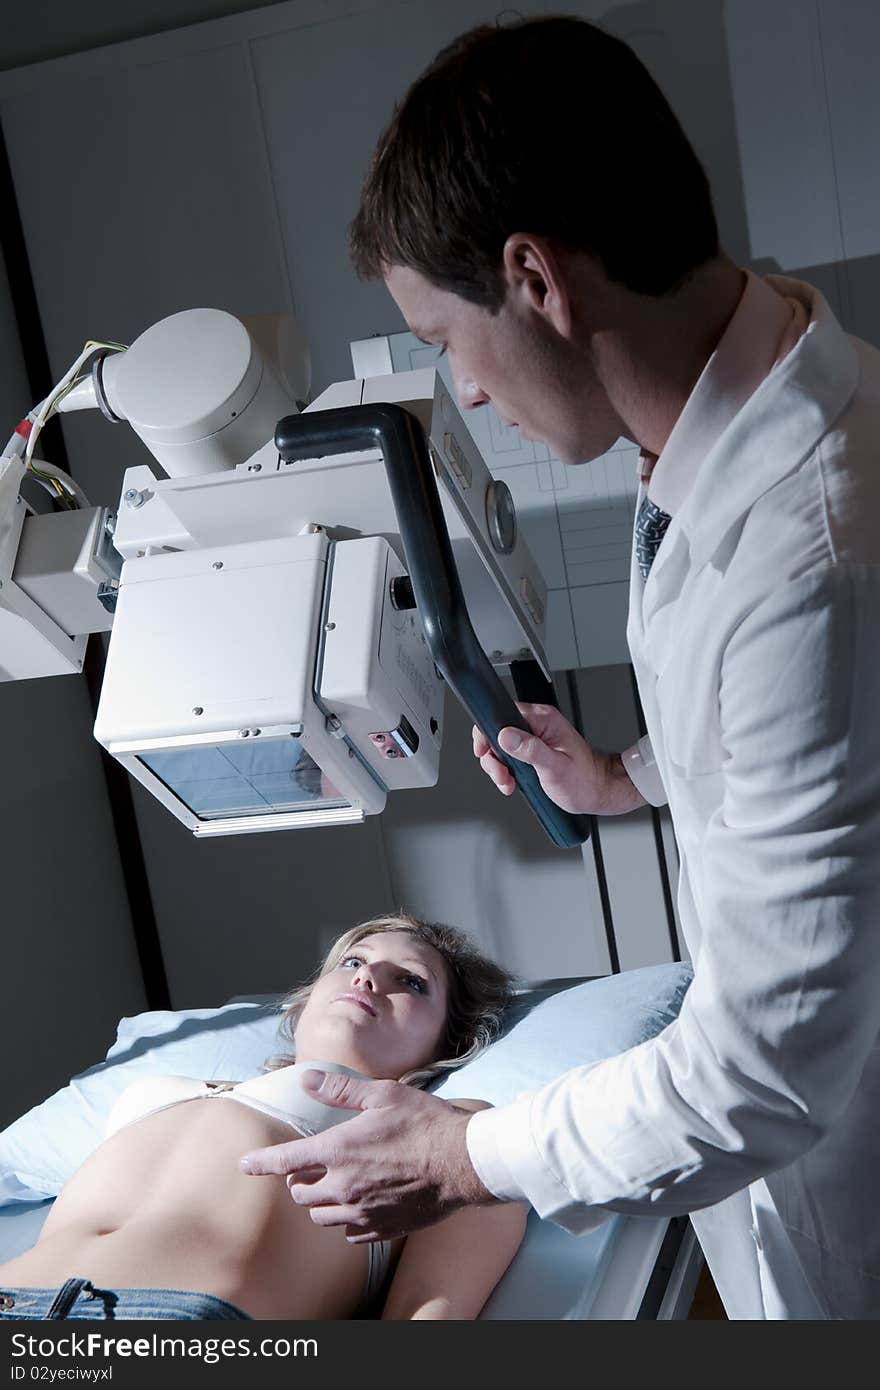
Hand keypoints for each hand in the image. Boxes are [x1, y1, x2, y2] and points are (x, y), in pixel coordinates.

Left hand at [239, 1071, 494, 1240]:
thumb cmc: (425, 1123)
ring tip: (333, 1185)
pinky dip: (345, 1219)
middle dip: (297, 1180)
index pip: (284, 1161)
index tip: (245, 1165)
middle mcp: (344, 1186)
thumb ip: (340, 1089)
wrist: (462, 1163)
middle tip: (309, 1166)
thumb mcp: (382, 1094)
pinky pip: (349, 1232)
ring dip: (319, 1201)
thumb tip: (306, 1079)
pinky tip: (358, 1204)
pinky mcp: (382, 1228)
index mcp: (338, 1151)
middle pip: (299, 1193)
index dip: (260, 1163)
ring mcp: (362, 1212)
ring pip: (321, 1216)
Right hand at [472, 702, 639, 813]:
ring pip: (500, 747)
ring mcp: (534, 738)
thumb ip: (530, 750)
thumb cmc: (584, 780)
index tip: (488, 753)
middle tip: (503, 775)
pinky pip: (509, 756)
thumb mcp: (555, 767)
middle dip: (493, 757)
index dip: (490, 734)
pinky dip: (505, 771)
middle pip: (497, 732)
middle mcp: (538, 724)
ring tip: (509, 782)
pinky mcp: (532, 750)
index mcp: (544, 719)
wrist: (598, 791)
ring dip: (498, 767)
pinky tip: (513, 781)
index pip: (503, 714)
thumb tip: (506, 736)